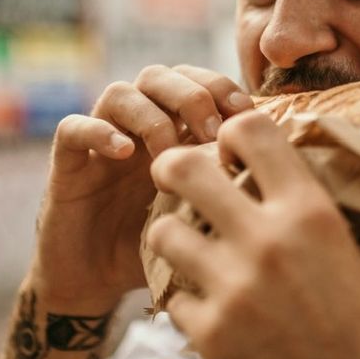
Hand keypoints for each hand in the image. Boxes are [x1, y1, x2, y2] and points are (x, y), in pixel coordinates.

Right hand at [33, 65, 252, 313]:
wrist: (96, 283)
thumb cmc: (157, 250)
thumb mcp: (204, 218)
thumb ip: (233, 193)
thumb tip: (291, 180)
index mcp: (174, 131)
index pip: (198, 82)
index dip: (223, 88)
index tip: (249, 116)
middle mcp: (137, 127)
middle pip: (161, 75)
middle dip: (192, 94)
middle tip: (214, 132)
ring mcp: (101, 141)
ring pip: (121, 92)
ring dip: (151, 115)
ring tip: (169, 151)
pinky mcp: (67, 163)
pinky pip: (74, 127)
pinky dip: (100, 131)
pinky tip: (124, 153)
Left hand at [145, 111, 359, 358]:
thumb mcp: (347, 255)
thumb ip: (304, 215)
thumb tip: (272, 180)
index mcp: (309, 211)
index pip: (249, 129)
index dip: (228, 135)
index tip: (227, 154)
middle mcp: (267, 239)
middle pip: (182, 168)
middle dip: (171, 170)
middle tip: (176, 184)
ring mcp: (233, 287)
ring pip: (161, 231)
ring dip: (171, 239)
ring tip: (189, 253)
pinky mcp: (209, 335)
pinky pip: (171, 296)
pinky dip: (186, 302)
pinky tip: (209, 314)